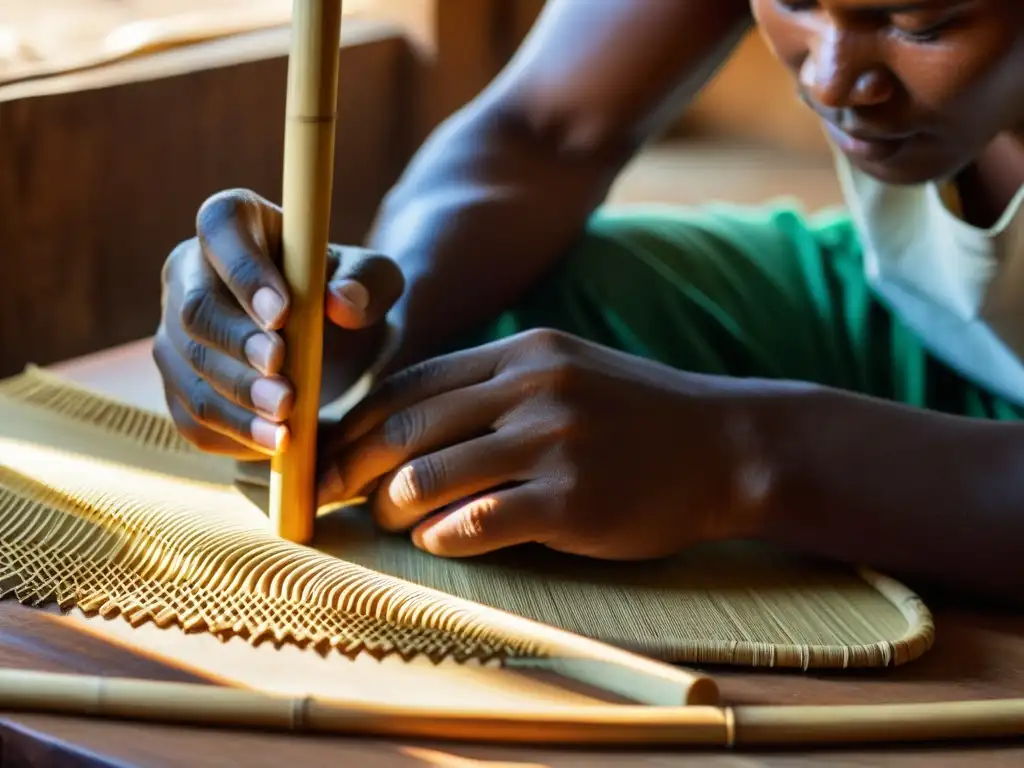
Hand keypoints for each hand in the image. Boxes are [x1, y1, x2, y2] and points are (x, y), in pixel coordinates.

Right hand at [154, 189, 403, 458]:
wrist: (329, 342)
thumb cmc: (346, 294)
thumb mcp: (375, 281)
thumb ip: (370, 281)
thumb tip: (342, 300)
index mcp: (233, 224)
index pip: (221, 227)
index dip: (245, 271)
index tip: (284, 314)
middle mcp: (188, 271)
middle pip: (195, 311)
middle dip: (240, 354)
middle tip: (286, 389)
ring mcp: (173, 330)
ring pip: (189, 369)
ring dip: (236, 404)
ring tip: (285, 429)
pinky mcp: (177, 381)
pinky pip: (189, 414)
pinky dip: (230, 435)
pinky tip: (273, 447)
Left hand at [318, 328, 765, 558]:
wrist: (728, 446)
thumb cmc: (638, 417)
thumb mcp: (567, 374)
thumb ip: (494, 389)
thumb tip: (410, 427)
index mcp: (523, 354)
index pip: (412, 384)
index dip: (357, 422)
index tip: (328, 452)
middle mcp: (533, 389)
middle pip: (407, 427)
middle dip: (350, 465)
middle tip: (326, 494)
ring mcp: (555, 442)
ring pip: (430, 474)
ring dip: (390, 505)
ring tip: (383, 519)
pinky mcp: (574, 500)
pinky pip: (479, 521)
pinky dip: (441, 536)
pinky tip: (433, 541)